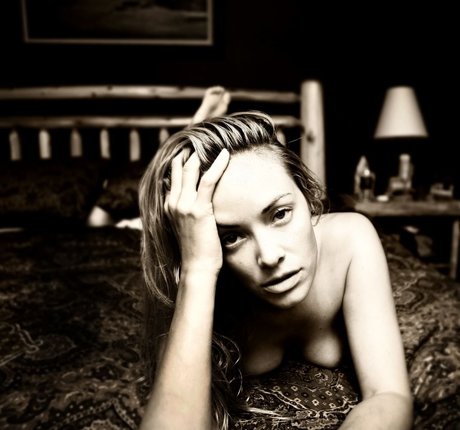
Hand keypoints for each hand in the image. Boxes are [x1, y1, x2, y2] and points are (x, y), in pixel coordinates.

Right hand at [165, 149, 229, 276]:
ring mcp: (184, 205)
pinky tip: (226, 154)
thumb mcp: (186, 225)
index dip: (184, 158)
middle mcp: (173, 201)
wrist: (197, 267)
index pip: (174, 174)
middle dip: (192, 151)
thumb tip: (192, 196)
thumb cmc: (196, 248)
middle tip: (205, 137)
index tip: (195, 146)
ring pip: (192, 169)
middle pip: (180, 167)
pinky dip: (217, 165)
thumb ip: (185, 208)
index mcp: (169, 204)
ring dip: (203, 153)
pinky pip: (208, 180)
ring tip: (215, 140)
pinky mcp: (198, 209)